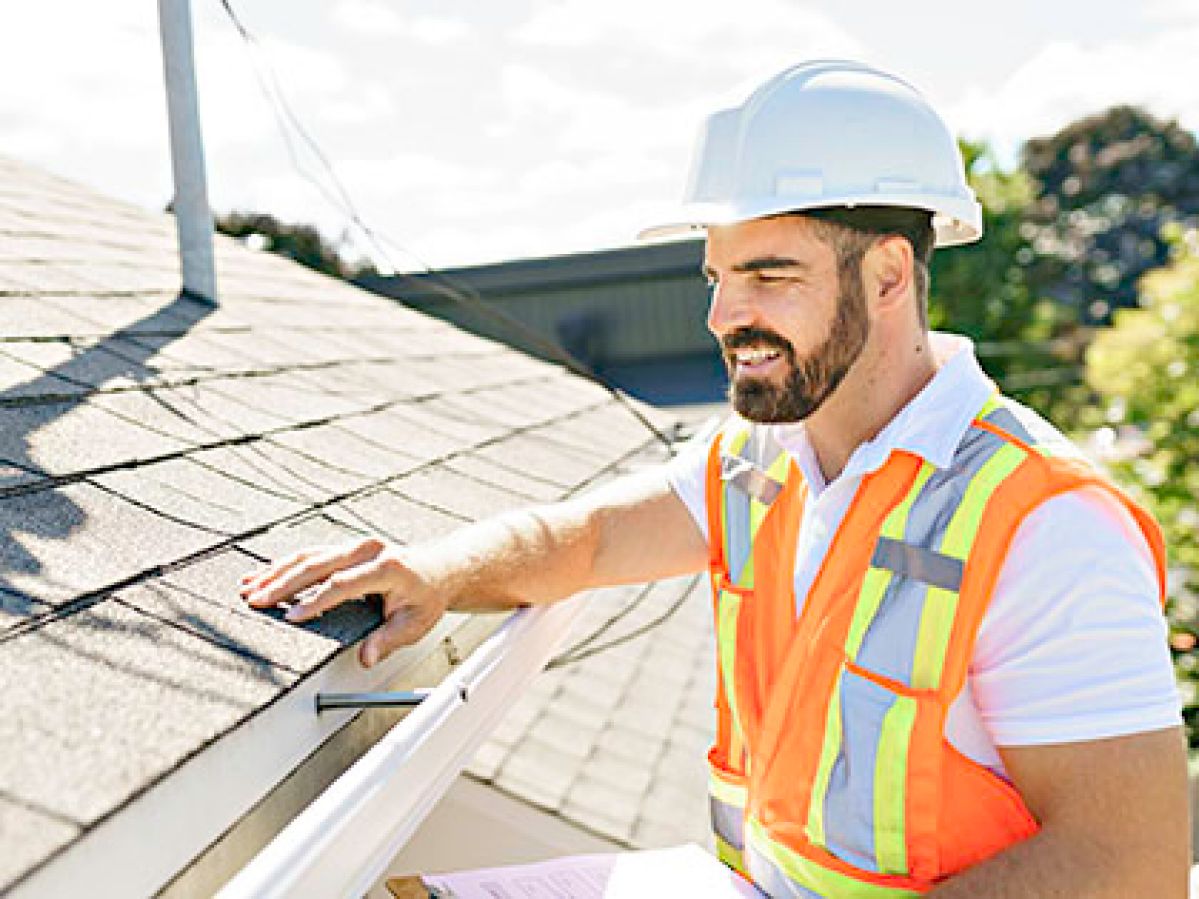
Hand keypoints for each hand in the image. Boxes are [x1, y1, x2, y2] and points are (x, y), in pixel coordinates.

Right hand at [239, 537, 450, 667]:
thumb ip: (388, 640)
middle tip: (256, 601)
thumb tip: (367, 658)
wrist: (438, 569)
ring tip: (248, 588)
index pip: (343, 584)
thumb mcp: (415, 624)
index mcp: (387, 567)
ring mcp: (355, 546)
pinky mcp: (345, 548)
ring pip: (309, 556)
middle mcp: (368, 550)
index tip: (292, 618)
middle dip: (283, 584)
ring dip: (276, 572)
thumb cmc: (426, 597)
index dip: (316, 602)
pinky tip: (262, 576)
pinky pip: (311, 555)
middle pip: (318, 565)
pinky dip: (284, 566)